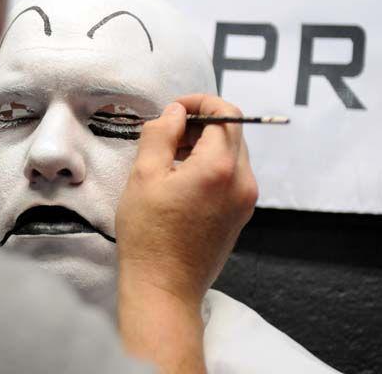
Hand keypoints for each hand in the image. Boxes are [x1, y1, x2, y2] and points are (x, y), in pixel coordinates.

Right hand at [116, 95, 257, 304]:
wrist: (164, 287)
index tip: (174, 110)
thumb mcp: (144, 174)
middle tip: (168, 134)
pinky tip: (182, 181)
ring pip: (232, 154)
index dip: (200, 103)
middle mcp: (242, 182)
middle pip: (232, 133)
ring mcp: (245, 201)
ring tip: (170, 158)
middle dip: (201, 124)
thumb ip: (161, 133)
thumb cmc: (149, 233)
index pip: (226, 114)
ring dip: (205, 145)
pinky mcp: (240, 216)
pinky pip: (231, 176)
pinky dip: (210, 166)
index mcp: (220, 167)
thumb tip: (174, 112)